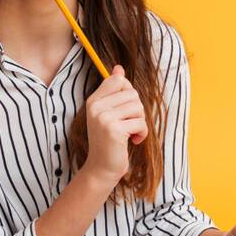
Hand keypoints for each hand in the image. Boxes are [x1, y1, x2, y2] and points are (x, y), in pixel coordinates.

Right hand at [81, 64, 147, 184]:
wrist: (102, 168)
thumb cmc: (109, 141)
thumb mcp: (109, 113)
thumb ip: (114, 91)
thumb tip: (119, 68)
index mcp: (93, 100)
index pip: (118, 80)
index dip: (128, 93)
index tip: (125, 110)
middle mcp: (96, 107)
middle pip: (132, 93)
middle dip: (137, 110)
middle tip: (129, 124)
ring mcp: (103, 117)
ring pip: (138, 107)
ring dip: (140, 122)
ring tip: (131, 132)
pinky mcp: (114, 129)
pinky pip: (140, 122)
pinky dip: (142, 133)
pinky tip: (133, 141)